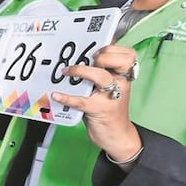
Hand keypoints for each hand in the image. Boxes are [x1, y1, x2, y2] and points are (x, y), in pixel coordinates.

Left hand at [52, 45, 140, 164]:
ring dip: (81, 71)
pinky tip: (56, 95)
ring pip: (101, 77)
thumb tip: (80, 55)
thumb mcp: (109, 88)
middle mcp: (120, 85)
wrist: (117, 137)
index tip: (98, 50)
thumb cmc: (109, 109)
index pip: (128, 55)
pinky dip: (67, 97)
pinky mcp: (99, 111)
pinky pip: (81, 101)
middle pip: (119, 62)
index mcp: (124, 77)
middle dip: (102, 56)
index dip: (113, 49)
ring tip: (66, 71)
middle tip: (88, 59)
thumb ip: (100, 73)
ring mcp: (111, 98)